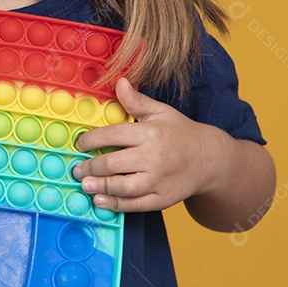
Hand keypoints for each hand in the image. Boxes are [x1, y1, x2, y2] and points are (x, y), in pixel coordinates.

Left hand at [71, 78, 229, 212]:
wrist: (211, 160)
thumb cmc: (181, 133)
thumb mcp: (160, 112)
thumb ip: (136, 100)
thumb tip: (120, 82)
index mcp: (150, 134)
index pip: (112, 135)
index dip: (90, 140)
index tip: (79, 144)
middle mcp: (154, 157)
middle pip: (114, 163)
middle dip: (90, 167)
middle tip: (77, 168)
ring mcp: (159, 180)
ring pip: (123, 187)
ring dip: (100, 187)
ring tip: (84, 184)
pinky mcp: (163, 199)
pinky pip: (136, 204)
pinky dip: (116, 205)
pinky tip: (100, 200)